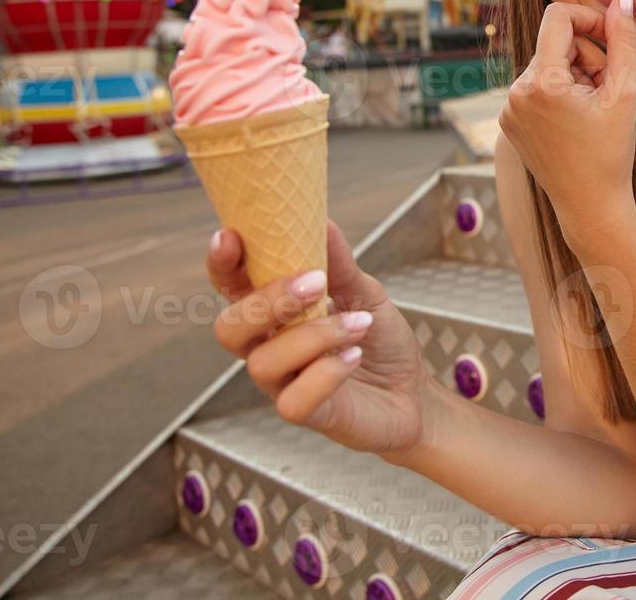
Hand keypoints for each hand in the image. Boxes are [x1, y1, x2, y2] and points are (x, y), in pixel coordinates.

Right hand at [208, 220, 433, 458]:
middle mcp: (268, 347)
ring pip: (261, 364)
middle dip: (267, 301)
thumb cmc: (377, 339)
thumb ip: (339, 263)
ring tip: (358, 325)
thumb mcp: (364, 292)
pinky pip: (293, 402)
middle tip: (316, 283)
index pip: (232, 288)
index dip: (223, 264)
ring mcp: (283, 384)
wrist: (412, 392)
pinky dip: (326, 373)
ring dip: (312, 336)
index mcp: (274, 312)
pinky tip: (354, 357)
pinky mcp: (306, 415)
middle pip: (229, 328)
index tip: (231, 236)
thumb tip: (323, 221)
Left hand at [499, 0, 635, 242]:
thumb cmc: (611, 153)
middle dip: (586, 56)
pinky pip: (534, 88)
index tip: (609, 35)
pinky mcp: (508, 121)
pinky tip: (574, 121)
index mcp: (542, 82)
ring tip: (593, 109)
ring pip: (546, 66)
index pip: (558, 18)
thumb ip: (624, 40)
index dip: (588, 19)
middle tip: (608, 88)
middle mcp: (516, 92)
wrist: (590, 205)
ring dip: (573, 76)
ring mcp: (508, 108)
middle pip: (555, 44)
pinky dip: (557, 94)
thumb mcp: (624, 92)